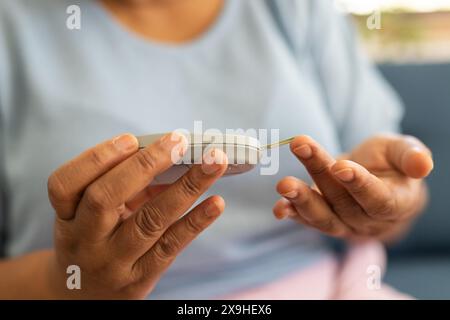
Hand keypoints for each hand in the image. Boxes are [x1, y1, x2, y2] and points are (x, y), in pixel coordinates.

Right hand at [47, 132, 227, 298]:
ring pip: (149, 221)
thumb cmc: (93, 242)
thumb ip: (119, 187)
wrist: (83, 298)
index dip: (97, 158)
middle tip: (178, 142)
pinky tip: (216, 202)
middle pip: (105, 198)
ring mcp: (113, 262)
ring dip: (185, 187)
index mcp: (66, 217)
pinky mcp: (140, 278)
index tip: (132, 140)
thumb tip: (166, 156)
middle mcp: (85, 240)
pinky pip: (171, 246)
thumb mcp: (88, 216)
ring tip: (213, 163)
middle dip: (144, 165)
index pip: (65, 184)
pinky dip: (195, 221)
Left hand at [273, 134, 432, 240]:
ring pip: (323, 217)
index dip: (359, 184)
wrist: (377, 183)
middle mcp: (369, 221)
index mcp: (396, 204)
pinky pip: (309, 222)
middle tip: (300, 146)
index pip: (377, 199)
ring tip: (284, 184)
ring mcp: (345, 225)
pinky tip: (279, 207)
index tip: (340, 165)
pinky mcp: (324, 221)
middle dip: (320, 173)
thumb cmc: (392, 165)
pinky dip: (293, 213)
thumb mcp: (403, 152)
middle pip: (343, 202)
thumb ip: (411, 156)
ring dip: (302, 200)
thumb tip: (423, 165)